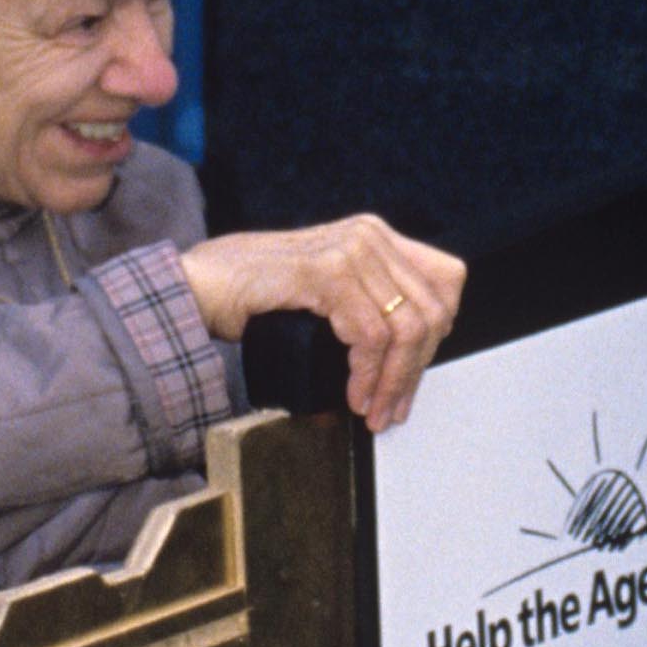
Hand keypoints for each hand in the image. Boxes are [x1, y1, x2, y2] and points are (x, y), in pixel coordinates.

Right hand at [179, 213, 466, 433]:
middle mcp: (369, 236)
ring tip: (374, 410)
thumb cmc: (255, 296)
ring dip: (393, 381)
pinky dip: (368, 375)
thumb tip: (410, 351)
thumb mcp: (327, 293)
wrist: (200, 286)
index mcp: (375, 237)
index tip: (414, 372)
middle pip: (431, 310)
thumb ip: (365, 302)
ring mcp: (350, 250)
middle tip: (394, 408)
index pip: (446, 280)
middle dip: (417, 370)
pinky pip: (370, 336)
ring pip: (405, 328)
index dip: (439, 332)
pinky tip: (355, 395)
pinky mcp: (327, 272)